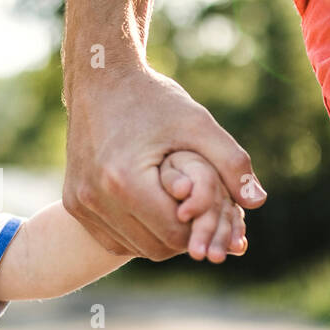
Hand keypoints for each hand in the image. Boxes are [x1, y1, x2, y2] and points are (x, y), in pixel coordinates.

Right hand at [62, 61, 265, 260]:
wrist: (100, 80)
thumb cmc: (153, 100)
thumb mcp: (198, 124)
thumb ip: (232, 163)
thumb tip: (257, 202)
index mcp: (124, 182)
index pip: (176, 234)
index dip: (203, 226)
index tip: (216, 207)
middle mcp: (95, 198)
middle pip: (156, 248)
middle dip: (185, 235)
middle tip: (202, 211)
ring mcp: (80, 204)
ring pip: (134, 248)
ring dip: (160, 237)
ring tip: (180, 209)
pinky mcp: (73, 204)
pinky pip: (113, 240)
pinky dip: (137, 234)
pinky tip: (153, 210)